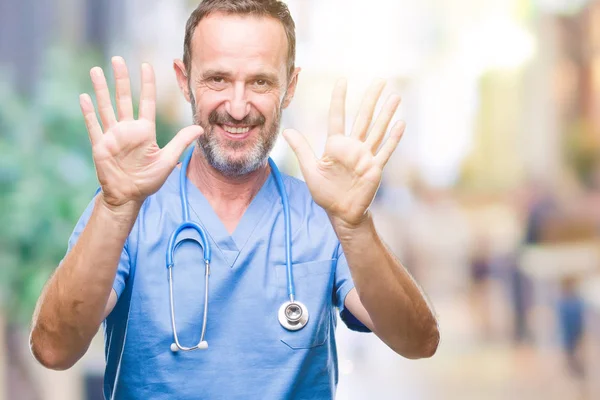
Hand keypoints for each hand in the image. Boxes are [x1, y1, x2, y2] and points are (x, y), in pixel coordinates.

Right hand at [80, 57, 202, 208]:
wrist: (129, 196)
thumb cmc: (149, 180)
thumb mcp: (168, 159)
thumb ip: (181, 142)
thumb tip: (201, 128)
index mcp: (144, 131)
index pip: (146, 102)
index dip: (146, 84)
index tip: (145, 65)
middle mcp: (127, 129)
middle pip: (123, 99)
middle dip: (121, 79)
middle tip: (117, 59)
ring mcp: (112, 136)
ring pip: (106, 107)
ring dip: (100, 89)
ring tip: (96, 70)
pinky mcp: (100, 145)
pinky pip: (93, 126)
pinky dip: (89, 112)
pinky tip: (84, 97)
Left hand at [283, 78, 404, 226]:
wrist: (341, 213)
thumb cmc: (325, 193)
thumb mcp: (310, 169)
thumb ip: (301, 149)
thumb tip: (287, 130)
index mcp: (336, 145)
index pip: (338, 116)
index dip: (339, 99)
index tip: (343, 81)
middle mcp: (353, 147)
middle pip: (363, 118)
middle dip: (371, 99)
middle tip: (380, 80)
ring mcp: (365, 157)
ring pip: (378, 130)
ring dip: (386, 114)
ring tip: (395, 97)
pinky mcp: (375, 168)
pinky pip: (385, 151)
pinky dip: (393, 138)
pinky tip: (401, 123)